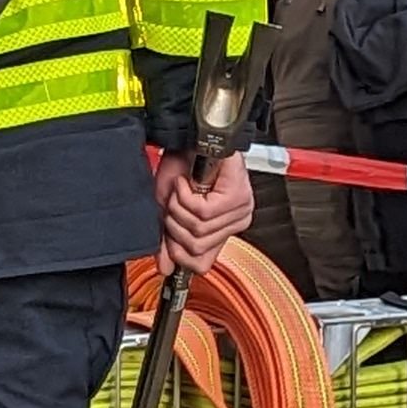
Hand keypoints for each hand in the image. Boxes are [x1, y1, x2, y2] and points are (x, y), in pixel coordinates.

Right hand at [153, 149, 253, 274]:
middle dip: (174, 223)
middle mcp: (235, 221)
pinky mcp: (238, 194)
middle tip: (174, 201)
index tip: (168, 233)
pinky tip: (187, 182)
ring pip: (199, 229)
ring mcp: (240, 209)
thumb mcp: (167, 210)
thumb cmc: (180, 167)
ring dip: (178, 206)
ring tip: (181, 188)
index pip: (202, 263)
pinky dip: (185, 195)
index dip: (178, 251)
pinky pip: (204, 211)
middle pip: (196, 246)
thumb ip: (167, 242)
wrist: (185, 140)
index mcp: (223, 229)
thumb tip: (166, 267)